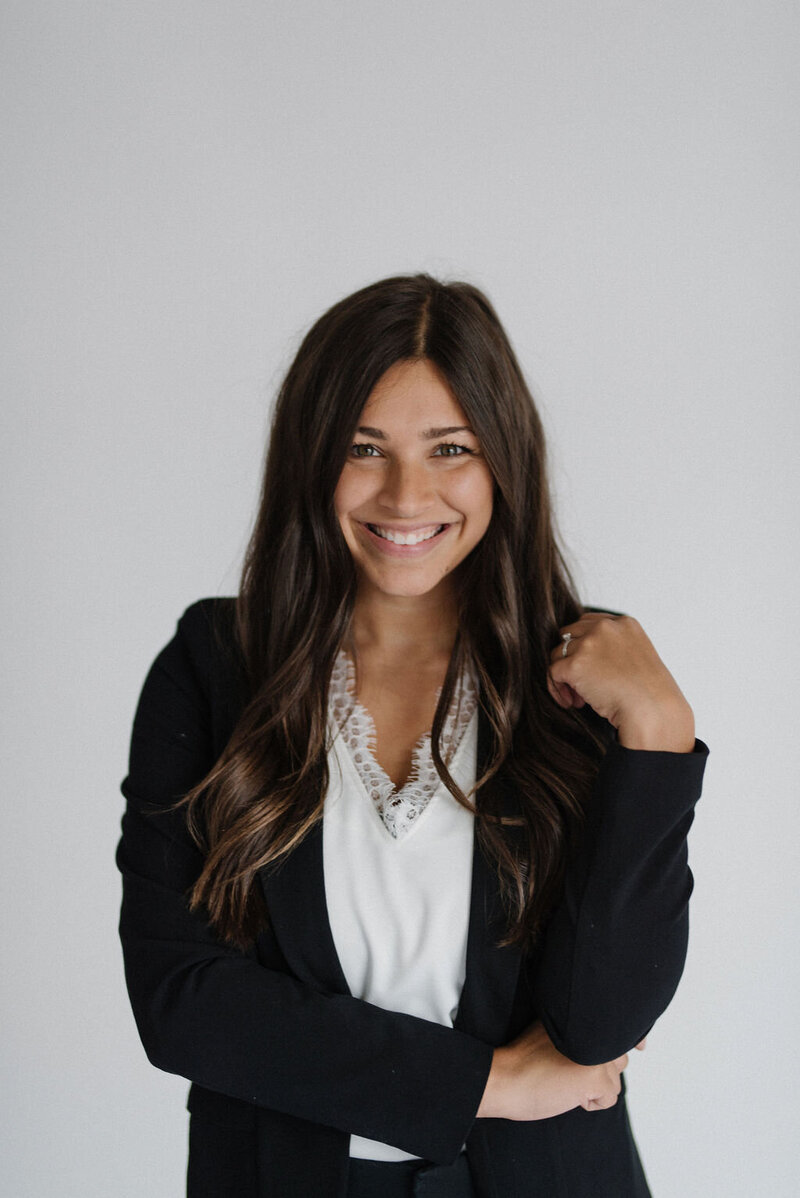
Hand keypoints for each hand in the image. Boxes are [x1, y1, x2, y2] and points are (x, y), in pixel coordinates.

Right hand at [476, 1022, 629, 1120]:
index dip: (604, 1049)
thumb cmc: (523, 1059)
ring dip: (595, 1087)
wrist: (504, 1078)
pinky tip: (567, 1093)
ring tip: (565, 1080)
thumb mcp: (553, 1033)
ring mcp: (598, 1053)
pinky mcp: (597, 1077)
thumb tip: (607, 1043)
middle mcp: (594, 1029)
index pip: (613, 1033)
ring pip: (615, 1079)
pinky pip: (609, 1098)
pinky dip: (590, 1103)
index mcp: (580, 1014)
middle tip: (567, 1070)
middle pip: (618, 1056)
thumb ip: (579, 1033)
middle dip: (598, 1070)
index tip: (585, 1057)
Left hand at [547, 613, 694, 752]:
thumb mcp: (638, 657)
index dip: (584, 646)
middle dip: (571, 658)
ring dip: (564, 677)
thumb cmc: (650, 694)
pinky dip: (557, 689)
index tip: (590, 668)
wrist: (652, 711)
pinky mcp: (575, 665)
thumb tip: (588, 657)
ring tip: (579, 698)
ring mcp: (589, 644)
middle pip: (569, 635)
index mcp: (624, 623)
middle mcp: (605, 628)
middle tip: (582, 685)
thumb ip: (614, 647)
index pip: (589, 623)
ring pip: (557, 654)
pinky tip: (572, 702)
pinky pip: (552, 673)